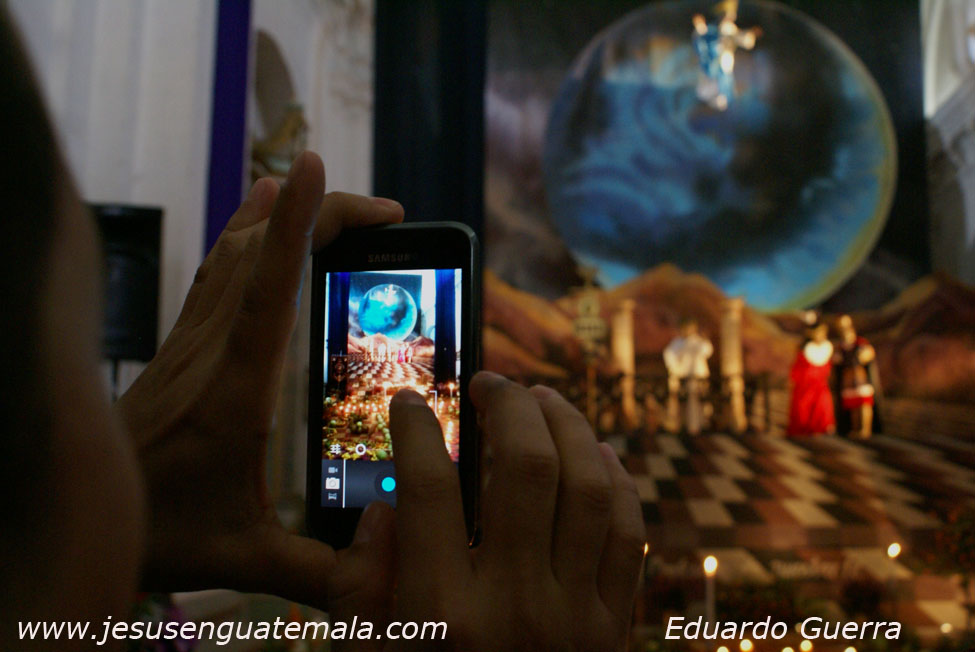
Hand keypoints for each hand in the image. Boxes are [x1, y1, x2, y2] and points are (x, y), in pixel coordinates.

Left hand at [114, 152, 399, 616]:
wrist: (85, 504)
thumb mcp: (241, 557)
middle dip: (325, 214)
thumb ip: (316, 572)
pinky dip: (247, 229)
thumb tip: (382, 587)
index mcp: (236, 390)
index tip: (316, 169)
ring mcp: (195, 340)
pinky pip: (219, 268)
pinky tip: (262, 208)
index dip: (296, 226)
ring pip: (237, 252)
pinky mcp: (188, 342)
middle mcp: (213, 349)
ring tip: (347, 204)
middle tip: (390, 214)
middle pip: (262, 253)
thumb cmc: (158, 526)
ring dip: (290, 216)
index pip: (268, 290)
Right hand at [385, 372, 643, 649]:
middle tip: (489, 384)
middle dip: (508, 405)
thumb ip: (358, 590)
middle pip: (527, 467)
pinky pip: (628, 536)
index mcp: (445, 612)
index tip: (410, 403)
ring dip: (567, 427)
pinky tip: (596, 453)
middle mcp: (516, 604)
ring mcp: (574, 615)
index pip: (430, 490)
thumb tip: (382, 513)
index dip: (417, 430)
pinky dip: (617, 483)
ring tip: (541, 399)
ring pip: (588, 488)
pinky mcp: (612, 628)